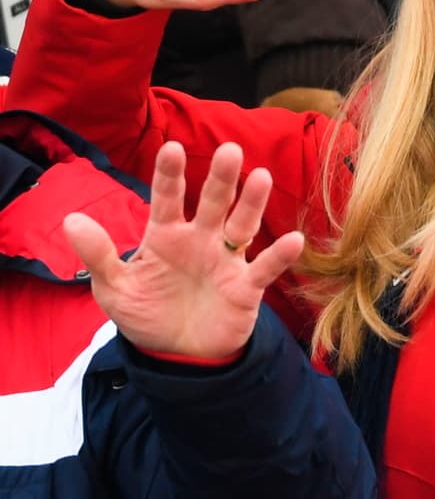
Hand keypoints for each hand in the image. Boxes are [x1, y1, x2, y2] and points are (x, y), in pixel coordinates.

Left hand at [63, 140, 304, 360]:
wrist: (178, 356)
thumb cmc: (148, 314)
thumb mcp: (114, 289)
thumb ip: (99, 254)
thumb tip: (71, 220)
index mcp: (167, 236)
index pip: (168, 200)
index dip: (169, 175)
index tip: (172, 148)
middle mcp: (201, 240)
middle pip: (214, 203)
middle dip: (222, 178)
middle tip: (230, 150)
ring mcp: (226, 261)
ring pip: (243, 225)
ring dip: (253, 203)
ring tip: (263, 177)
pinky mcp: (246, 287)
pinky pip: (265, 268)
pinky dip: (279, 255)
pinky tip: (293, 240)